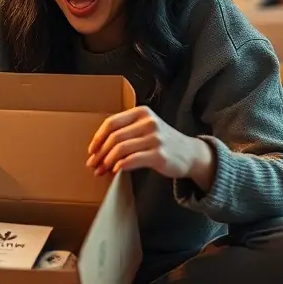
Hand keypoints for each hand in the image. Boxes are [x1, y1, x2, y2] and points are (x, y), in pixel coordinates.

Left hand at [87, 105, 214, 185]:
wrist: (191, 154)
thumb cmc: (163, 142)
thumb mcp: (145, 128)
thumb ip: (126, 131)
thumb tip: (98, 148)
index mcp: (141, 112)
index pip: (111, 123)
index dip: (98, 138)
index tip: (91, 150)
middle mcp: (148, 122)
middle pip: (114, 137)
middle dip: (100, 153)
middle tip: (93, 164)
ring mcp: (155, 138)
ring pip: (120, 149)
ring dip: (107, 161)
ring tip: (102, 170)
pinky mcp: (159, 154)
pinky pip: (132, 160)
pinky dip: (120, 166)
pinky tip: (115, 171)